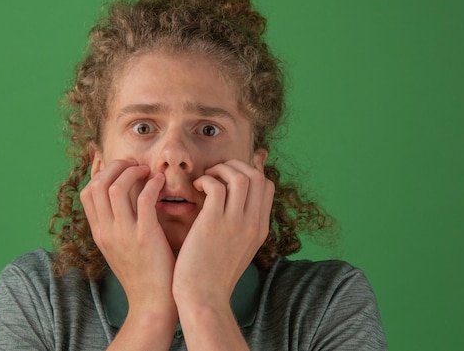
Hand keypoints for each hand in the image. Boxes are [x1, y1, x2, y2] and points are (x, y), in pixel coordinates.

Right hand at [80, 159, 177, 318]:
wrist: (152, 304)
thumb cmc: (142, 274)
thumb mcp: (119, 247)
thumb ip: (118, 222)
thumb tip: (124, 194)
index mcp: (98, 232)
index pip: (87, 191)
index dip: (102, 172)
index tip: (121, 169)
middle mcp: (106, 231)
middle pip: (98, 183)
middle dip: (116, 166)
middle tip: (135, 165)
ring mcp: (123, 234)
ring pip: (116, 186)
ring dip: (133, 171)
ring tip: (147, 171)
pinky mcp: (145, 237)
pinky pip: (144, 199)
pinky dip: (152, 184)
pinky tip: (160, 182)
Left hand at [172, 159, 273, 306]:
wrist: (203, 299)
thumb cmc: (214, 276)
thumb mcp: (238, 251)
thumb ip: (241, 228)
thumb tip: (234, 208)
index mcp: (260, 229)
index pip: (267, 186)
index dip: (250, 172)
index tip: (229, 175)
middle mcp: (252, 223)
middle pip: (257, 176)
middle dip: (235, 165)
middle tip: (216, 174)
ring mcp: (235, 223)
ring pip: (240, 176)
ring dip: (220, 169)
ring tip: (206, 180)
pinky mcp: (213, 223)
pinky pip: (216, 185)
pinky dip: (205, 180)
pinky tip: (196, 189)